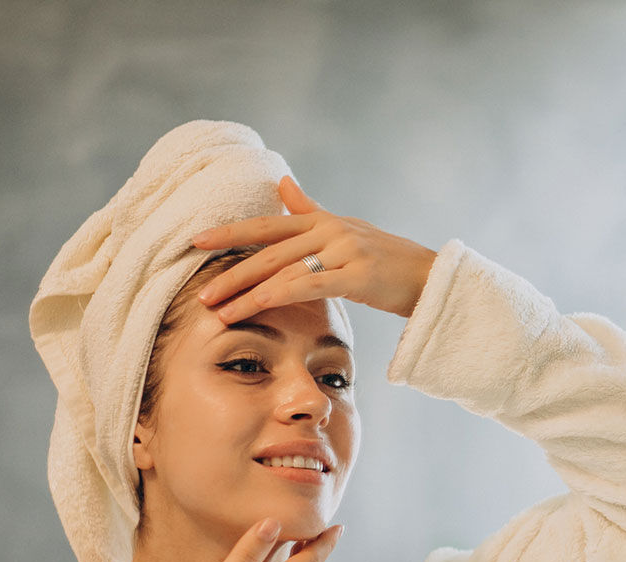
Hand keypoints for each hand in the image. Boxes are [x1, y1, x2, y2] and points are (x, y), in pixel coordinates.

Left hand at [192, 176, 436, 321]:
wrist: (428, 276)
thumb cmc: (385, 259)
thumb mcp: (346, 228)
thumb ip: (310, 210)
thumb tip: (282, 185)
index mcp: (321, 220)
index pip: (266, 226)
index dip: (230, 233)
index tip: (196, 241)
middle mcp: (328, 229)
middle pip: (268, 252)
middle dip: (230, 274)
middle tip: (201, 294)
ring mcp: (344, 250)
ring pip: (284, 272)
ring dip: (248, 294)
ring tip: (220, 312)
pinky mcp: (357, 274)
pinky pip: (313, 284)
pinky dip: (282, 293)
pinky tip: (259, 303)